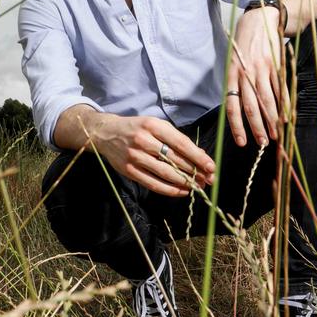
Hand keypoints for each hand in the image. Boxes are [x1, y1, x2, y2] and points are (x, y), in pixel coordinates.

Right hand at [89, 114, 215, 196]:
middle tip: (208, 179)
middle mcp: (143, 140)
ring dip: (184, 182)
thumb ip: (175, 138)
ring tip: (197, 186)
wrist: (106, 133)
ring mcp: (135, 156)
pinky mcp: (128, 170)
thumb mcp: (156, 125)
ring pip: (165, 173)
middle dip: (194, 171)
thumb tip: (199, 155)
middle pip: (175, 159)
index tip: (211, 166)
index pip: (181, 143)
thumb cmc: (137, 128)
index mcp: (153, 126)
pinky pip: (153, 183)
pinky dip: (170, 190)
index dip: (197, 157)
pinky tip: (182, 191)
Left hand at [226, 7, 289, 146]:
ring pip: (267, 99)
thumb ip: (236, 83)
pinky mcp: (276, 65)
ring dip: (272, 119)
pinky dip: (284, 103)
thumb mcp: (234, 62)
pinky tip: (287, 115)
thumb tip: (239, 109)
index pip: (232, 105)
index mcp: (232, 74)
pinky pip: (280, 88)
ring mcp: (262, 69)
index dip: (236, 125)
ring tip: (277, 134)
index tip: (241, 141)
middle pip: (251, 106)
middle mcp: (246, 73)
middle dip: (257, 127)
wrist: (260, 19)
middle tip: (263, 143)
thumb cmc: (244, 44)